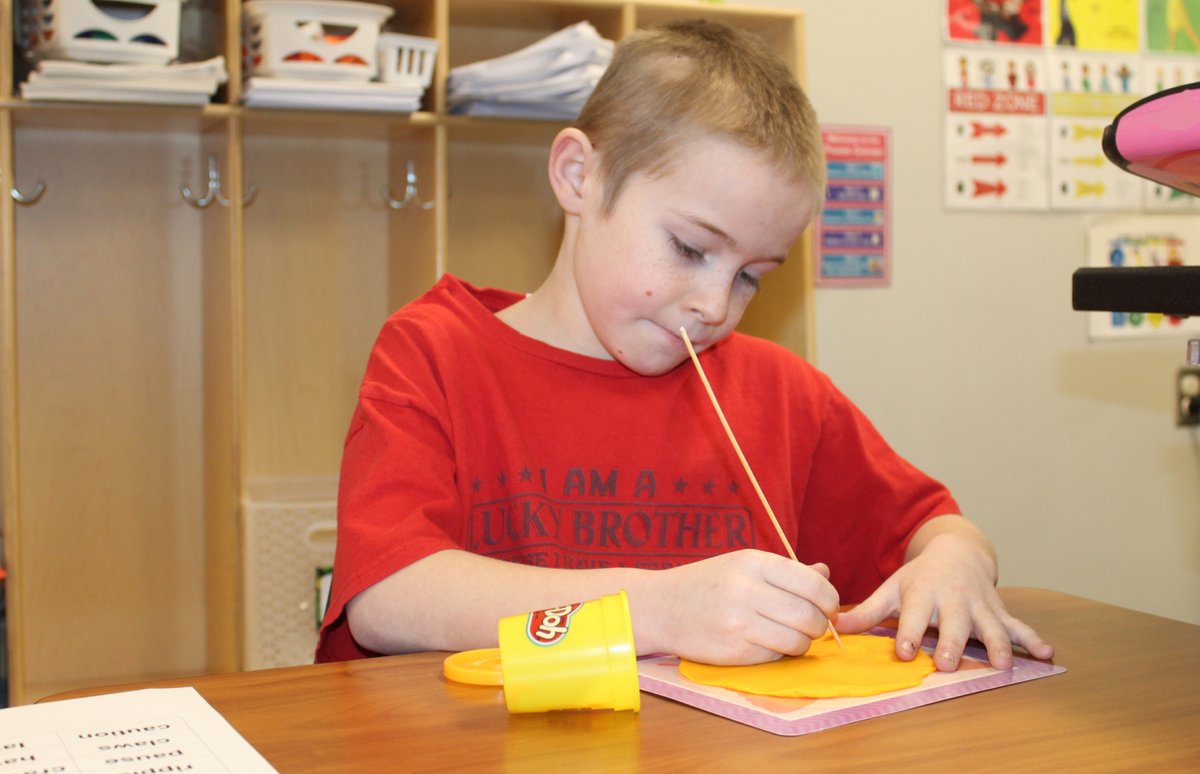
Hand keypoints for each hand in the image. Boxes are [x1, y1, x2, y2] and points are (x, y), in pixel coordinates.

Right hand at [631, 549, 839, 664]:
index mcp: (753, 562)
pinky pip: (775, 657)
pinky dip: (778, 653)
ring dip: (802, 643)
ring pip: (797, 641)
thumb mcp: (743, 565)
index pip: (813, 585)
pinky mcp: (734, 652)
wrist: (660, 606)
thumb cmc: (706, 583)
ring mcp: (739, 623)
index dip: (830, 600)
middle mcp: (747, 590)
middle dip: (820, 625)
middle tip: (813, 626)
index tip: (829, 608)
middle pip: (810, 616)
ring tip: (789, 635)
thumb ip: (786, 571)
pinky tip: (764, 642)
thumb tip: (825, 574)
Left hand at [835, 523, 1053, 671]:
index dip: (910, 634)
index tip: (907, 652)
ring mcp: (980, 606)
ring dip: (998, 645)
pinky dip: (1034, 639)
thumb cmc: (918, 577)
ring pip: (991, 627)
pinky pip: (1019, 626)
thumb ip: (866, 612)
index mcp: (923, 594)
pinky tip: (1048, 653)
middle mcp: (952, 600)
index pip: (914, 616)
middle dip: (953, 643)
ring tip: (1004, 664)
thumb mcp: (891, 589)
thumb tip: (832, 625)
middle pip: (954, 625)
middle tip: (950, 664)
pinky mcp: (999, 611)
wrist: (956, 550)